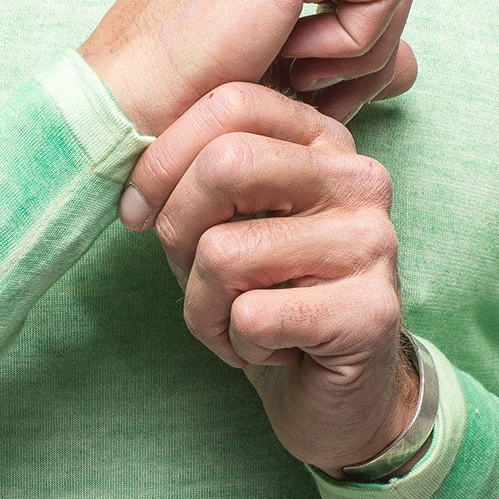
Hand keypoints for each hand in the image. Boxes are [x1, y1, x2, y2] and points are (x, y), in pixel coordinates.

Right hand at [78, 0, 424, 135]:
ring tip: (298, 77)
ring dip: (365, 49)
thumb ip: (346, 52)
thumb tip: (415, 65)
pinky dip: (356, 44)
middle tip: (311, 94)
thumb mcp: (278, 70)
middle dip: (370, 48)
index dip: (358, 41)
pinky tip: (292, 61)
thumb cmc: (182, 98)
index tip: (308, 89)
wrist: (124, 109)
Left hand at [117, 80, 427, 478]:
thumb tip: (126, 156)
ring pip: (225, 252)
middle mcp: (358, 179)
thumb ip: (192, 179)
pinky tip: (272, 350)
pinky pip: (252, 317)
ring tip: (239, 324)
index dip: (162, 159)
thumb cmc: (267, 299)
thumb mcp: (221, 224)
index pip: (230, 103)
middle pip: (224, 166)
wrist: (332, 394)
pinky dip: (238, 345)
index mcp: (322, 143)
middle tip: (197, 277)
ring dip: (205, 308)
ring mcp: (372, 243)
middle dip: (178, 234)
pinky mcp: (370, 311)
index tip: (137, 213)